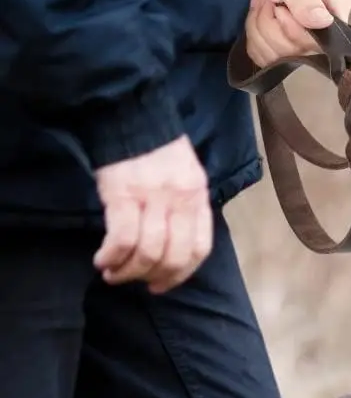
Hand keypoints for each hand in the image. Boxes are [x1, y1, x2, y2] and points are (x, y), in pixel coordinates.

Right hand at [93, 135, 212, 292]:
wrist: (128, 113)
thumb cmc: (155, 148)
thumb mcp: (186, 176)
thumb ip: (186, 208)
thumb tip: (175, 243)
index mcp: (198, 198)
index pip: (200, 249)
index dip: (182, 273)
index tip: (163, 284)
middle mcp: (180, 202)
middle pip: (174, 256)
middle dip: (154, 277)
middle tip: (136, 282)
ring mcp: (153, 199)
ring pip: (148, 252)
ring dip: (129, 271)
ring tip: (114, 274)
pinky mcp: (123, 196)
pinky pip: (123, 238)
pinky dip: (112, 256)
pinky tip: (103, 260)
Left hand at [244, 0, 350, 66]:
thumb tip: (321, 21)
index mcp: (339, 13)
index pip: (321, 40)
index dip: (293, 28)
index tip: (280, 6)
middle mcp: (331, 39)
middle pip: (298, 53)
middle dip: (271, 25)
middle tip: (271, 2)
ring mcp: (311, 52)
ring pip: (279, 58)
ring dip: (260, 29)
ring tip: (265, 7)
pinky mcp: (293, 58)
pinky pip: (268, 60)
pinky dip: (256, 39)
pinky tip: (261, 20)